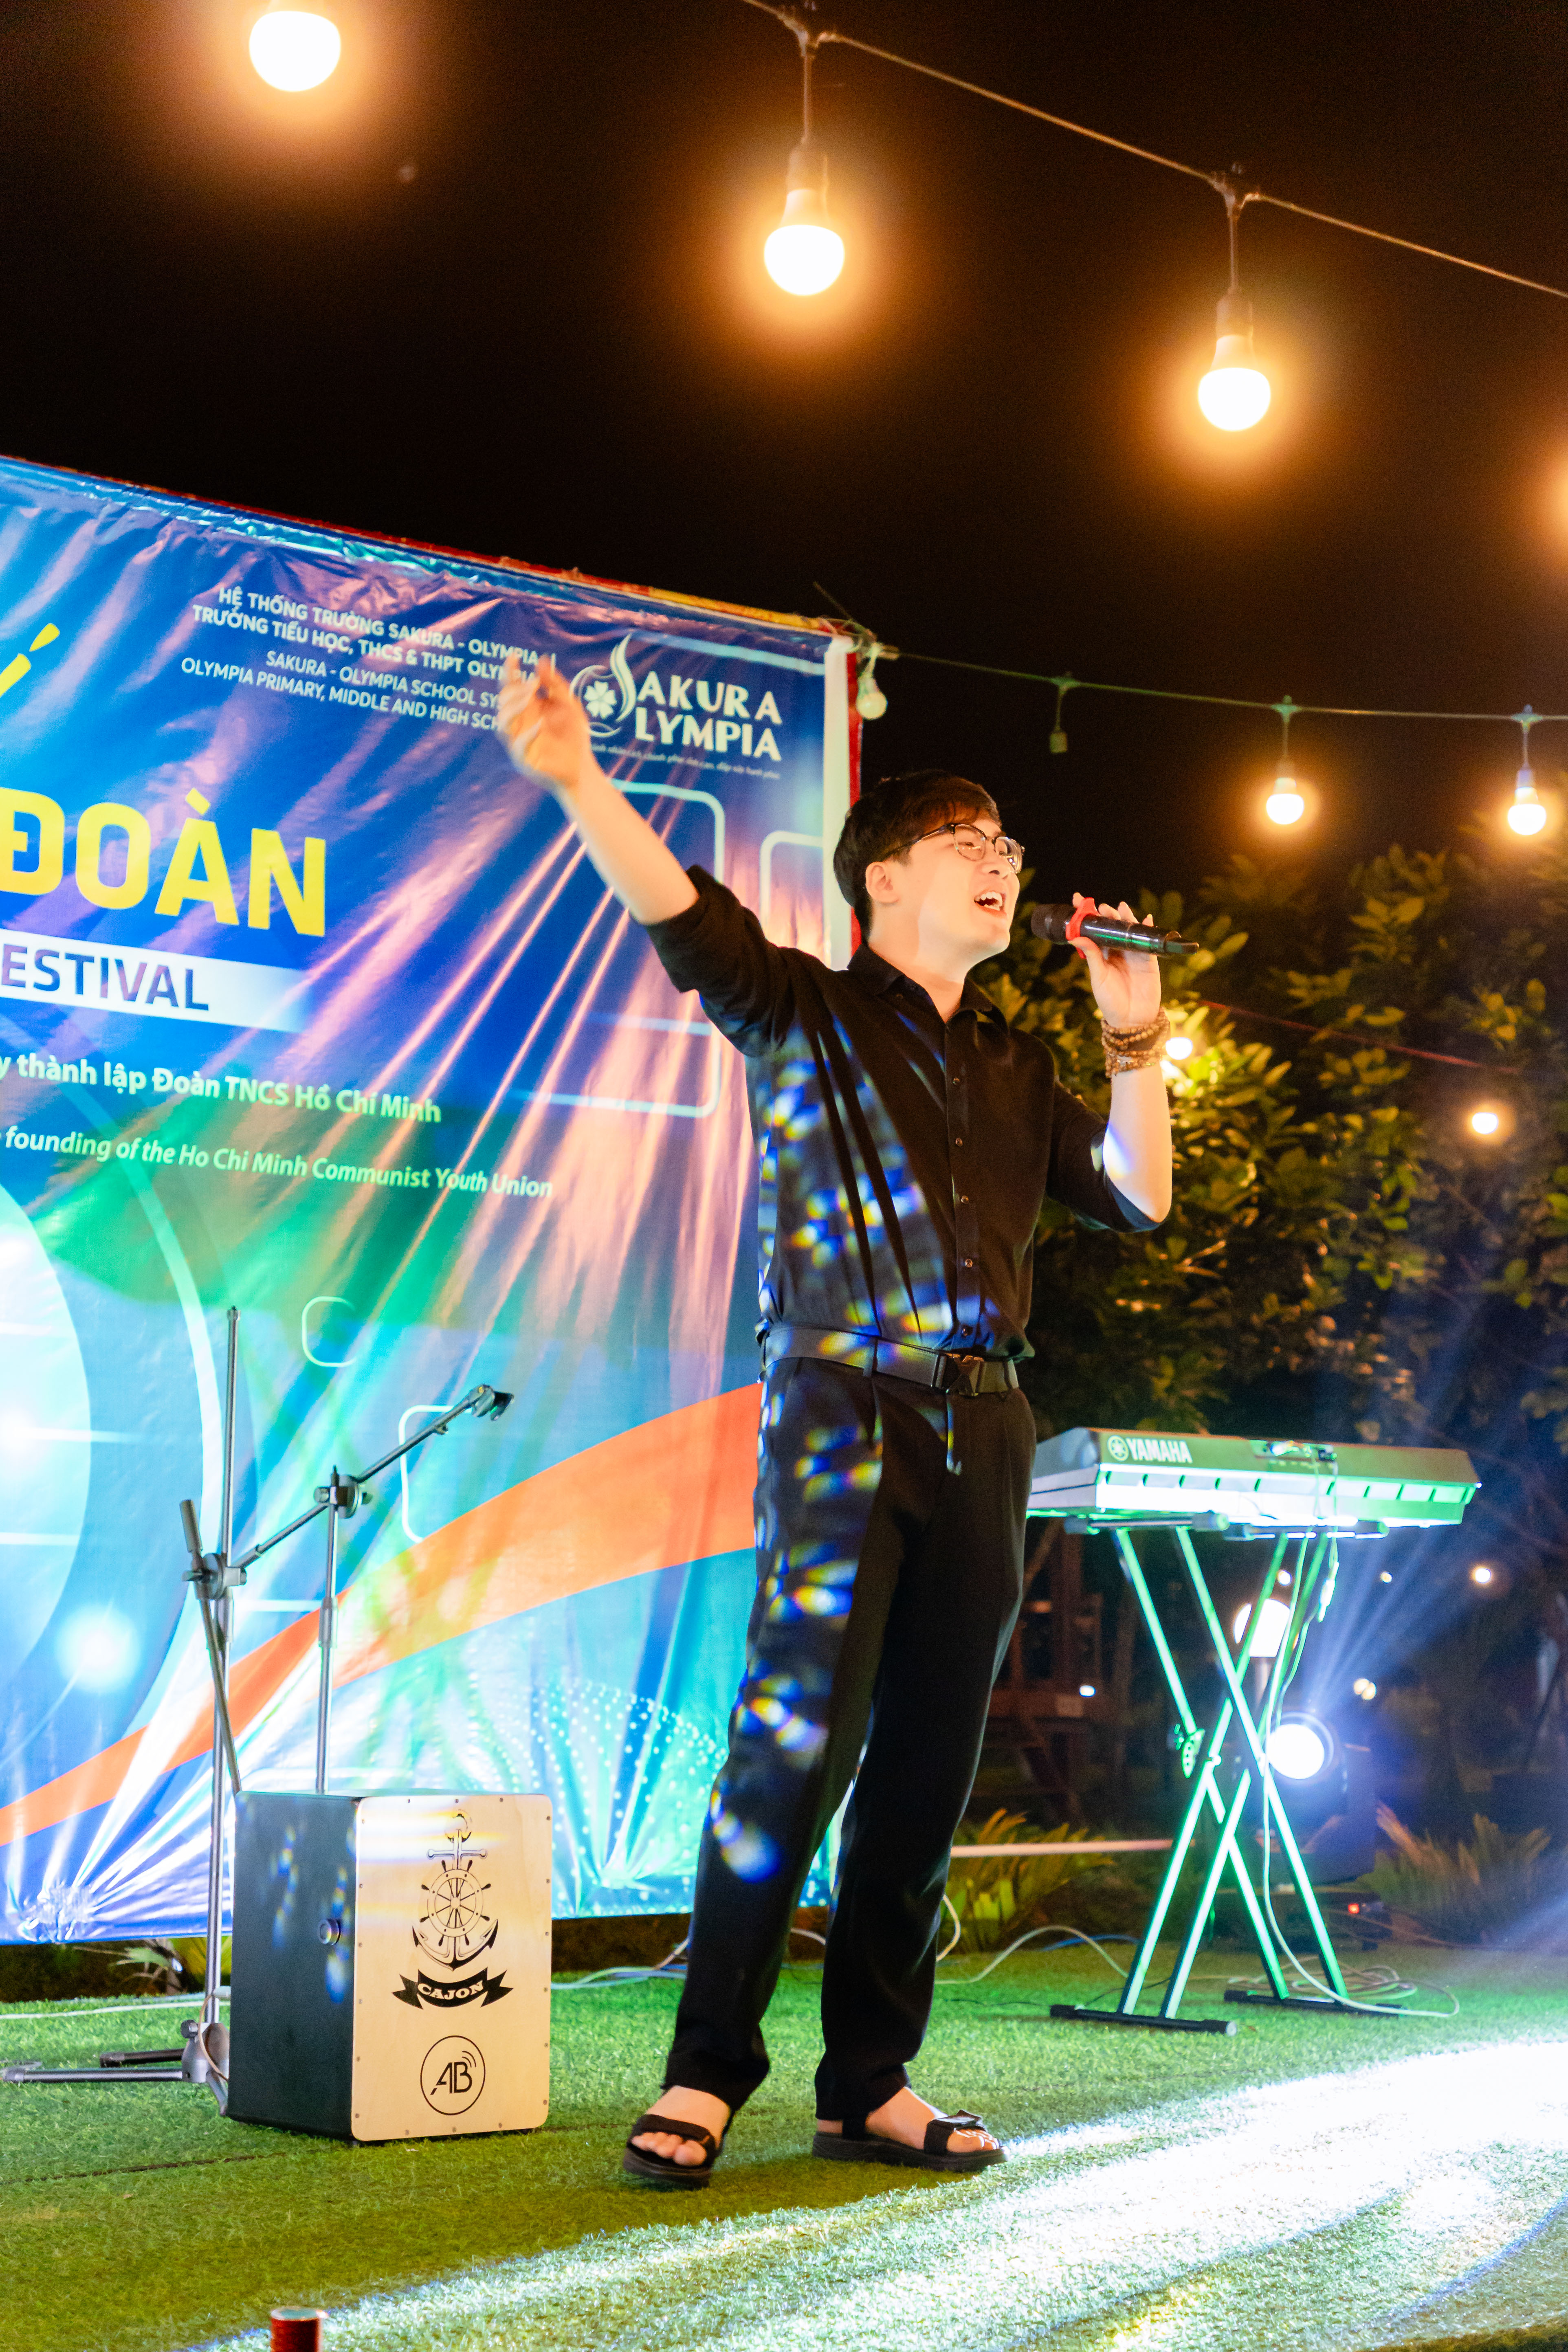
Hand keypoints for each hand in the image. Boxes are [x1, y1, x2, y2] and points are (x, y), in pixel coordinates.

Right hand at [496, 652, 593, 797]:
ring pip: (502, 723)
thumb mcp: (569, 705)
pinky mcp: (525, 760)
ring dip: (513, 707)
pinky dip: (528, 734)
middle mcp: (519, 724)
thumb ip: (555, 684)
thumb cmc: (574, 736)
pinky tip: (541, 723)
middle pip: (503, 702)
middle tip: (534, 684)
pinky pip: (518, 747)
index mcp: (527, 709)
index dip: (508, 671)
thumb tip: (540, 660)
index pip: (510, 687)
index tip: (514, 655)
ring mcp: (518, 742)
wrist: (583, 768)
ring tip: (530, 697)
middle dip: (515, 690)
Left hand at [1071, 893, 1162, 1028]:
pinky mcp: (1148, 960)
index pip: (1094, 932)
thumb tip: (1075, 937)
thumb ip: (1091, 956)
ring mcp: (1133, 955)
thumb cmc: (1111, 1001)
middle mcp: (1117, 952)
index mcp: (1102, 956)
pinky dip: (1148, 929)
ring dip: (1126, 918)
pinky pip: (1148, 941)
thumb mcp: (1098, 978)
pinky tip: (1147, 918)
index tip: (1078, 899)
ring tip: (1121, 906)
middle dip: (1108, 915)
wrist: (1132, 1020)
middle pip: (1113, 928)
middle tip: (1103, 907)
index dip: (1087, 917)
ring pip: (1130, 931)